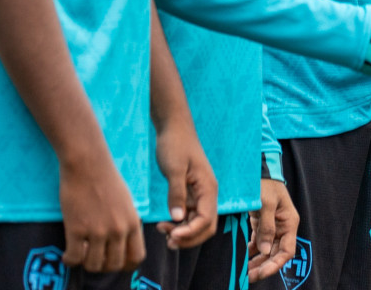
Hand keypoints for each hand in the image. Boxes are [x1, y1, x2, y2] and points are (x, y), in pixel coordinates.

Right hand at [57, 145, 144, 271]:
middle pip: (114, 265)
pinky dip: (69, 260)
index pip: (136, 257)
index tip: (114, 262)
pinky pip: (74, 258)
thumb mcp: (127, 202)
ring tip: (81, 254)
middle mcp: (118, 229)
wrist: (88, 164)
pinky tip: (67, 254)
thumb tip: (124, 243)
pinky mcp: (77, 229)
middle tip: (94, 258)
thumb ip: (127, 223)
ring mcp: (97, 231)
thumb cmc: (106, 179)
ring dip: (86, 263)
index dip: (125, 265)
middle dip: (103, 266)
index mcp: (133, 222)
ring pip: (93, 265)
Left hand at [154, 117, 217, 249]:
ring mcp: (200, 194)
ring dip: (184, 232)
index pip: (206, 219)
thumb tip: (178, 218)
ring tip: (163, 232)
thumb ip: (176, 194)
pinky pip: (190, 215)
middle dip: (190, 237)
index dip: (191, 232)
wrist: (174, 128)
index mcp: (208, 187)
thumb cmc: (175, 145)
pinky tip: (165, 223)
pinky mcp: (191, 193)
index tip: (171, 236)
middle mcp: (208, 193)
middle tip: (168, 241)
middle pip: (207, 226)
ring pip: (198, 223)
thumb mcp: (174, 169)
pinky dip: (180, 224)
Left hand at [248, 177, 298, 281]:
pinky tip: (243, 258)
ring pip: (266, 250)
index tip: (261, 273)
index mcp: (289, 223)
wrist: (257, 170)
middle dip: (264, 266)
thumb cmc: (265, 184)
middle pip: (276, 253)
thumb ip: (266, 227)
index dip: (275, 264)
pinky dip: (251, 252)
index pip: (286, 251)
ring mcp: (272, 226)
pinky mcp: (262, 224)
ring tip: (244, 271)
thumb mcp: (267, 204)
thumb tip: (263, 250)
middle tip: (249, 276)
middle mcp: (282, 227)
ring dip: (257, 262)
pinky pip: (259, 242)